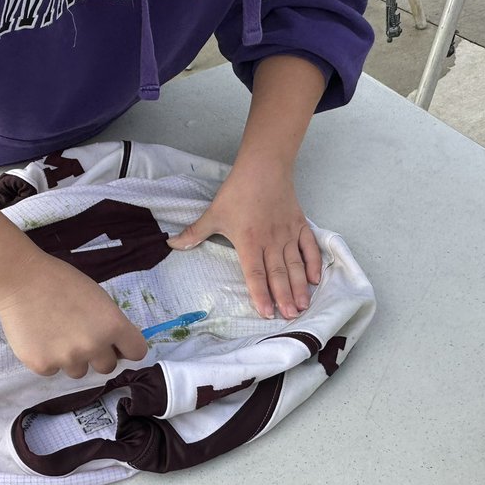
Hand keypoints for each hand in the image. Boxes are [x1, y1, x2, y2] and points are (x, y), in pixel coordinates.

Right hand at [0, 252, 147, 377]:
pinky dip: (48, 358)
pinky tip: (40, 337)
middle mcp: (94, 346)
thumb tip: (116, 345)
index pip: (136, 352)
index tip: (117, 345)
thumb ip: (109, 323)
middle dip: (98, 355)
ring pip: (79, 371)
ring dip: (72, 359)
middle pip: (107, 367)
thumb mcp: (97, 297)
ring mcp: (68, 359)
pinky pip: (54, 370)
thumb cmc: (60, 282)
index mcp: (113, 325)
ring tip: (56, 334)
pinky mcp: (43, 366)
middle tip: (80, 337)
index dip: (126, 348)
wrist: (21, 280)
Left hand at [168, 163, 320, 318]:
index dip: (261, 294)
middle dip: (284, 298)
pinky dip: (313, 263)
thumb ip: (194, 233)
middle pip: (278, 274)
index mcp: (249, 241)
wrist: (264, 166)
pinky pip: (309, 248)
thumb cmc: (238, 191)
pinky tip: (314, 280)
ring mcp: (287, 233)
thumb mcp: (213, 213)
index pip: (255, 273)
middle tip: (290, 317)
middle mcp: (270, 241)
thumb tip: (170, 245)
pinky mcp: (300, 225)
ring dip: (299, 287)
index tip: (267, 313)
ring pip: (295, 265)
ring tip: (302, 306)